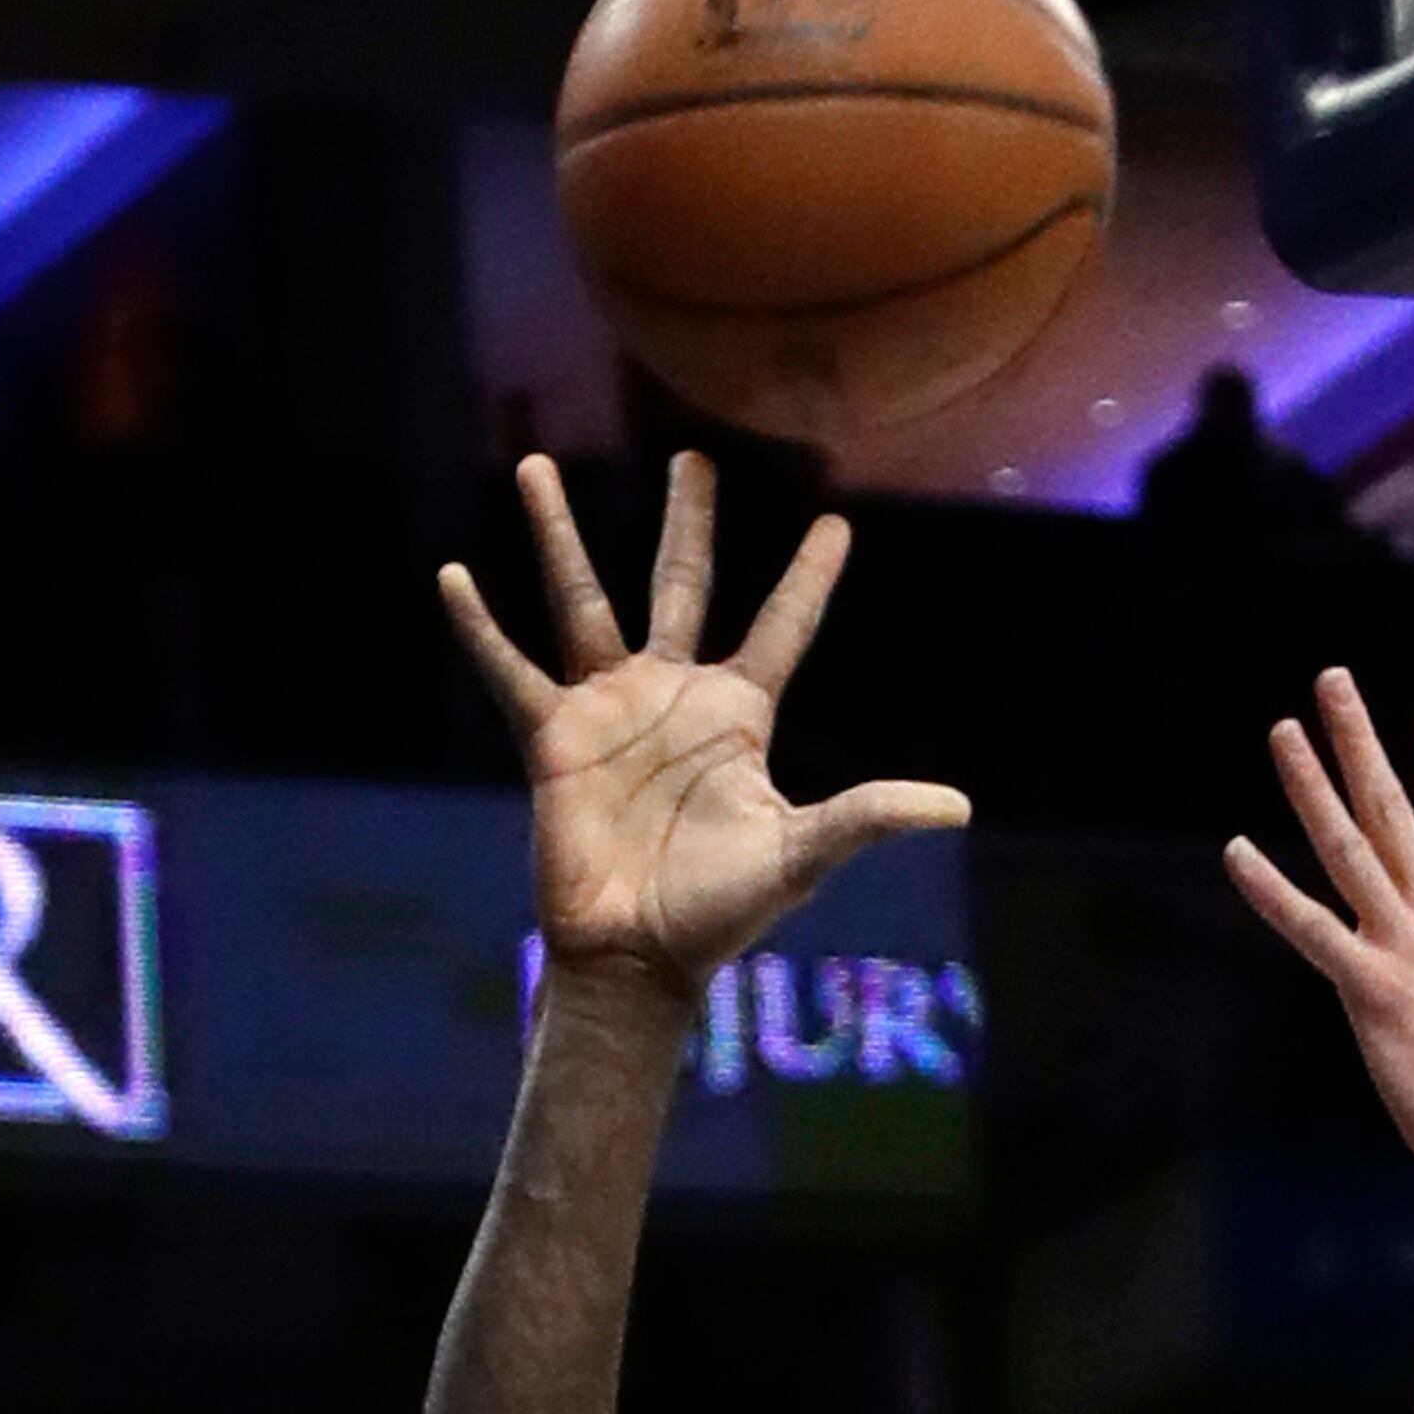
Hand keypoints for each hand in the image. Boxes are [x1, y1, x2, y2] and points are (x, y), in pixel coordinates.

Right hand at [438, 453, 967, 992]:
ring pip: (582, 600)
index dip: (808, 578)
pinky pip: (508, 668)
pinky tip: (454, 576)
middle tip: (693, 460)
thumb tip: (958, 807)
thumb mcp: (801, 853)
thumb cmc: (720, 911)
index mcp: (738, 715)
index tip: (836, 523)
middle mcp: (673, 696)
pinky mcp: (551, 737)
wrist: (637, 954)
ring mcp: (609, 709)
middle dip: (687, 522)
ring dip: (559, 535)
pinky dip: (480, 627)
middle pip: (682, 584)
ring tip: (537, 465)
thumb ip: (870, 815)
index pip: (782, 627)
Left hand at [1226, 675, 1413, 1207]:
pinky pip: (1312, 929)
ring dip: (1313, 785)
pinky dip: (1271, 890)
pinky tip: (1236, 852)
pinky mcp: (1375, 993)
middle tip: (1333, 679)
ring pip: (1351, 849)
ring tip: (1283, 730)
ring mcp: (1410, 953)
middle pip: (1396, 813)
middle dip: (1363, 742)